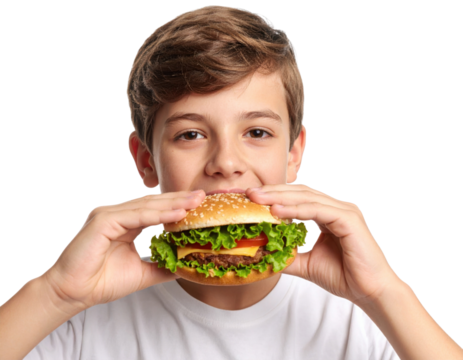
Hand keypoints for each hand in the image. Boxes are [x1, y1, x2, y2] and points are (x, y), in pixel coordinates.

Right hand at [43, 190, 204, 311]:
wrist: (73, 293)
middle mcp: (116, 214)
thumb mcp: (141, 272)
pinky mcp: (102, 220)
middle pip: (153, 203)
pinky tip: (175, 214)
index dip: (177, 206)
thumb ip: (161, 266)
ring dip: (171, 204)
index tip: (200, 205)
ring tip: (194, 203)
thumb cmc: (101, 282)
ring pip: (145, 206)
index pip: (155, 209)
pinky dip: (156, 214)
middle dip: (179, 199)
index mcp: (124, 223)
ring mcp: (107, 214)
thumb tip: (184, 266)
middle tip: (202, 196)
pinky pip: (135, 215)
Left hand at [246, 184, 396, 305]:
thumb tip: (264, 254)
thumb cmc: (344, 276)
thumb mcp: (307, 263)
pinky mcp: (349, 218)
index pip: (298, 197)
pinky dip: (296, 209)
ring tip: (257, 198)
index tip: (252, 199)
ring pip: (307, 197)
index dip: (275, 195)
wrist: (369, 292)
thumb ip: (288, 255)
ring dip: (280, 197)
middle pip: (300, 192)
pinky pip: (318, 210)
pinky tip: (277, 210)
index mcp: (330, 213)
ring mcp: (345, 210)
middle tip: (249, 193)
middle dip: (273, 191)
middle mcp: (337, 207)